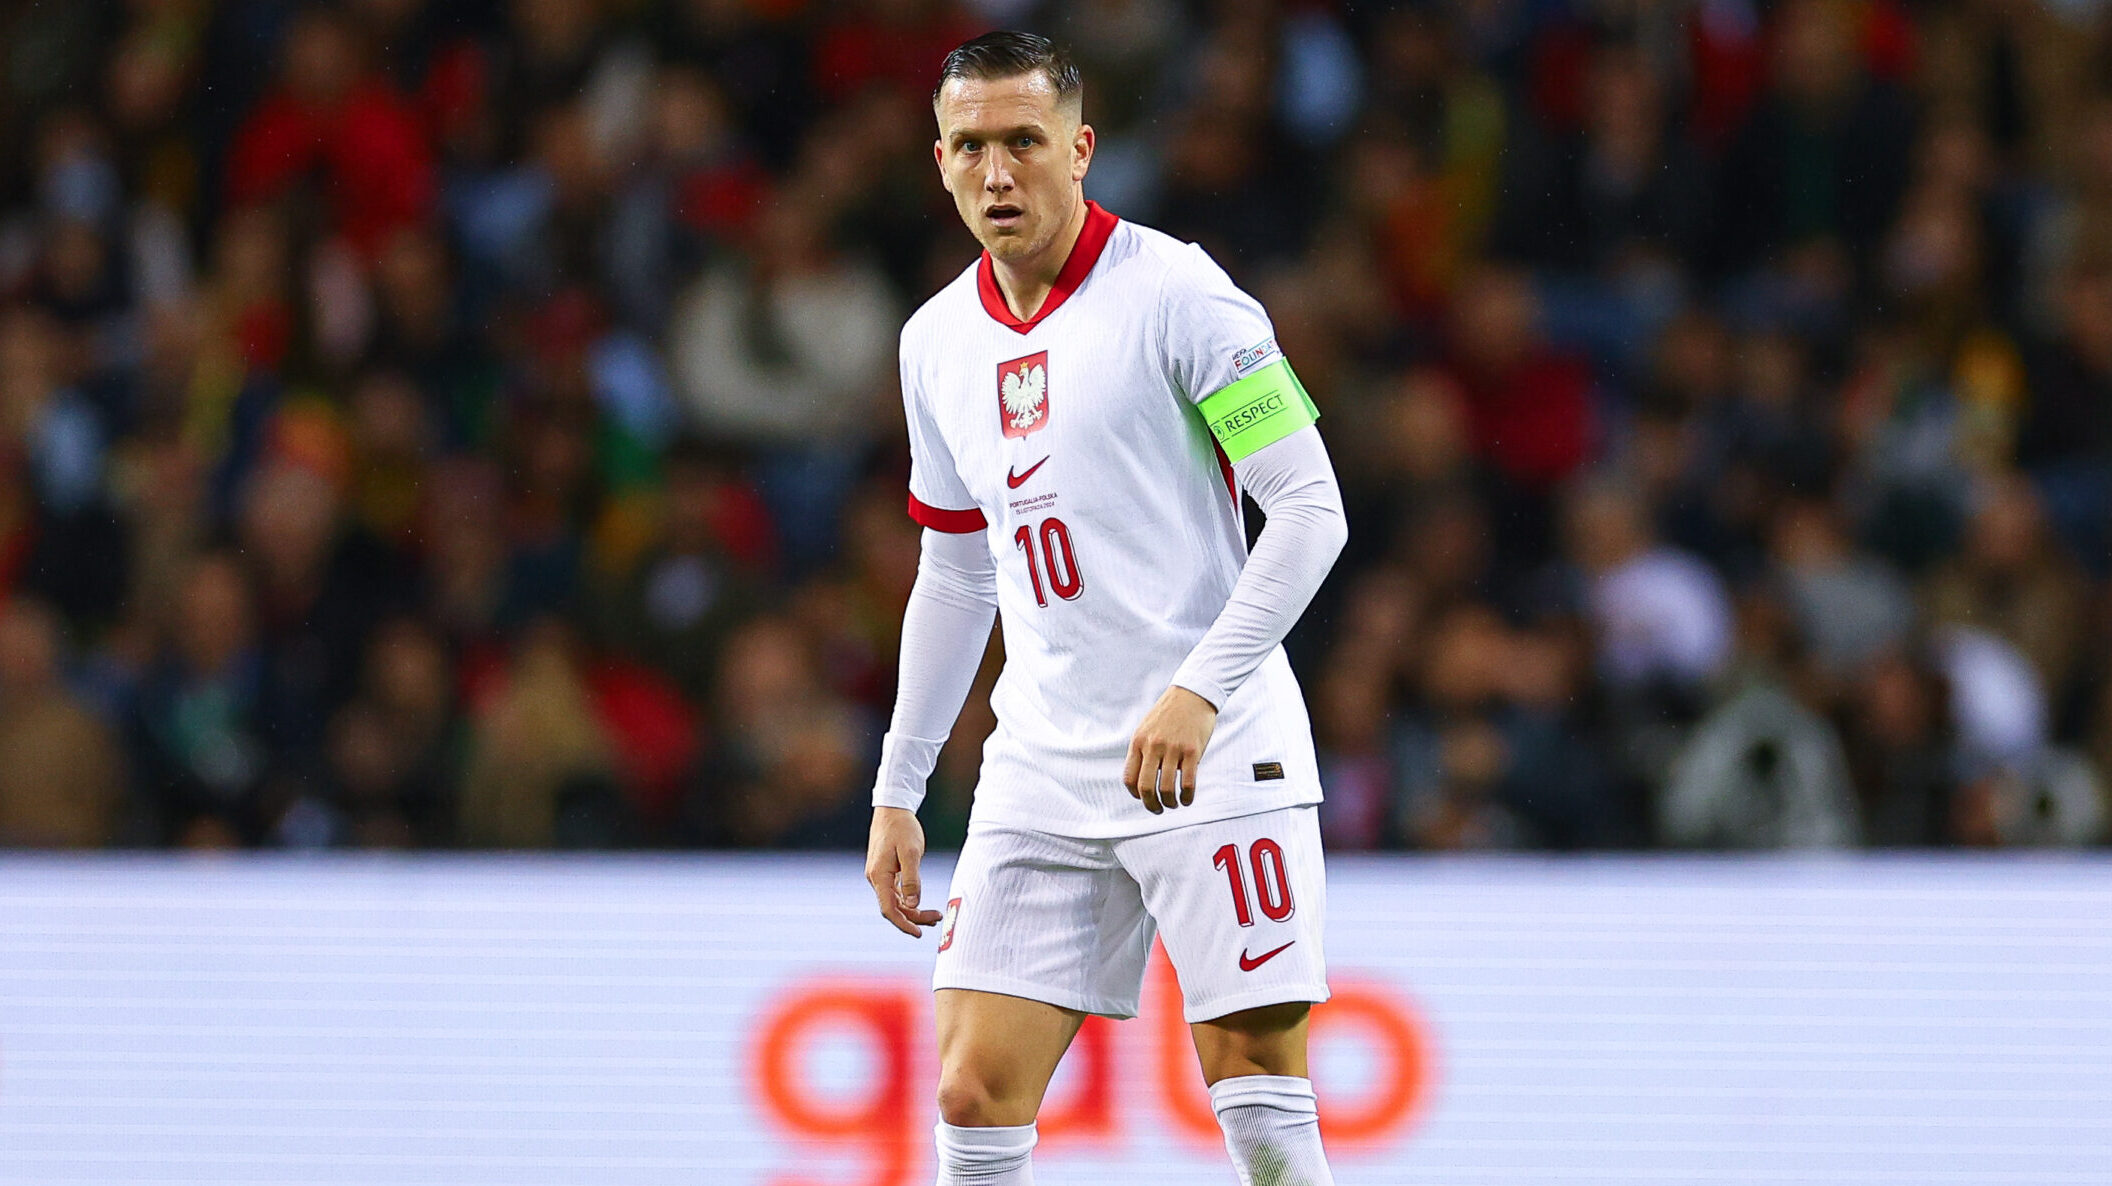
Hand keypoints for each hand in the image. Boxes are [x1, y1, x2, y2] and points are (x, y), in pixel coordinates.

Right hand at [866, 807, 944, 935]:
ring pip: (896, 901)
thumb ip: (912, 879)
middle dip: (914, 918)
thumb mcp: (911, 852)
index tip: (919, 933)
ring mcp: (880, 876)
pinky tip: (922, 903)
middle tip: (937, 919)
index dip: (904, 924)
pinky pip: (896, 892)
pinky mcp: (886, 871)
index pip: (889, 909)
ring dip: (914, 910)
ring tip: (935, 914)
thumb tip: (913, 905)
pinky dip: (910, 900)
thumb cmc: (902, 827)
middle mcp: (876, 879)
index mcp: (878, 876)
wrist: (892, 809)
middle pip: (894, 908)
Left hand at [1122, 685, 1218, 814]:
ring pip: (1167, 788)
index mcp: (1138, 741)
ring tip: (1174, 804)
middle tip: (1157, 809)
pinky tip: (1187, 799)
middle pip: (1145, 787)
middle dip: (1151, 805)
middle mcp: (1153, 746)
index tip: (1142, 797)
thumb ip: (1142, 751)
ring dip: (1170, 803)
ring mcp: (1173, 749)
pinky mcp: (1192, 751)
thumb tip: (1140, 780)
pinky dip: (1187, 797)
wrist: (1192, 694)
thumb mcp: (1146, 728)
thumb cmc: (1169, 714)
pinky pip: (1188, 782)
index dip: (1134, 794)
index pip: (1129, 778)